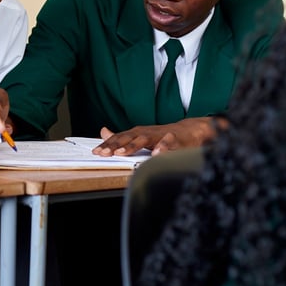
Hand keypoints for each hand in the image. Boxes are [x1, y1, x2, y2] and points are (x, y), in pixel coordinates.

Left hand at [92, 117, 216, 155]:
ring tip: (122, 152)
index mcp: (136, 133)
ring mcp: (159, 134)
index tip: (96, 152)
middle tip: (104, 153)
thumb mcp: (139, 136)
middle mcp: (145, 132)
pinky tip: (156, 154)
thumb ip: (121, 137)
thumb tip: (103, 132)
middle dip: (115, 145)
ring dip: (133, 145)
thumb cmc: (161, 136)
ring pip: (144, 139)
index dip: (107, 145)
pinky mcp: (174, 139)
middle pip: (127, 138)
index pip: (118, 138)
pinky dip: (162, 147)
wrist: (189, 132)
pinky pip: (168, 142)